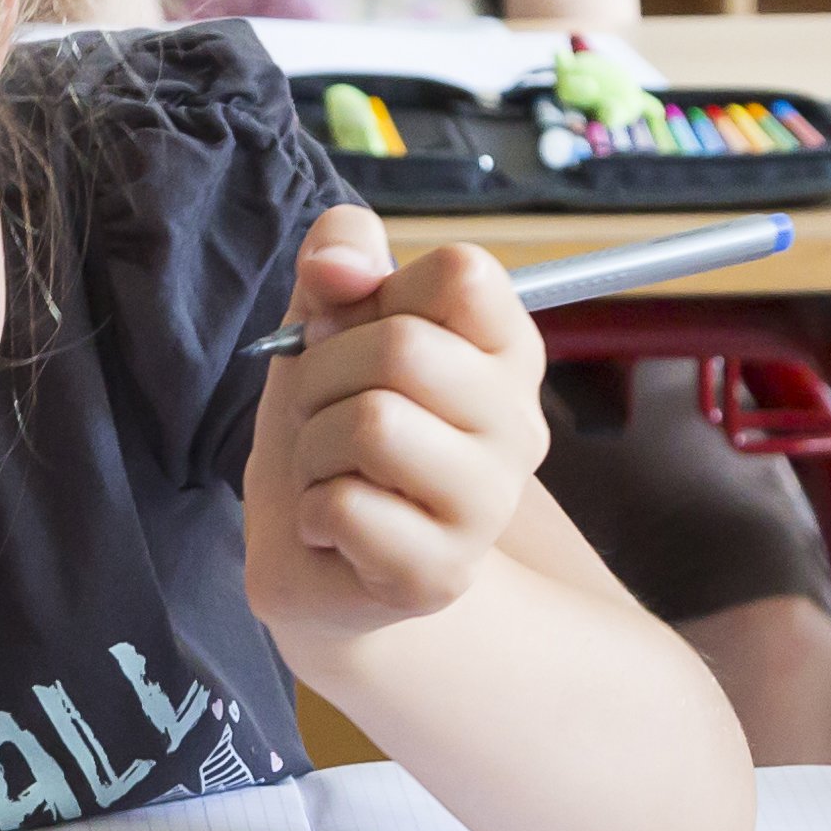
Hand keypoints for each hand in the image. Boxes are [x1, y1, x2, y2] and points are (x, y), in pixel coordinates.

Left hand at [241, 207, 547, 640]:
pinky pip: (348, 506)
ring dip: (314, 446)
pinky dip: (312, 510)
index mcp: (506, 351)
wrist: (315, 549)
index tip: (352, 331)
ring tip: (328, 470)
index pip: (465, 272)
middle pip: (402, 346)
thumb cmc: (333, 420)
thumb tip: (338, 265)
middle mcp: (519, 425)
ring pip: (374, 424)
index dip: (380, 291)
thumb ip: (339, 257)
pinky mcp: (441, 574)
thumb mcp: (326, 320)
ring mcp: (488, 506)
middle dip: (322, 374)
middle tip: (322, 413)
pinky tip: (331, 527)